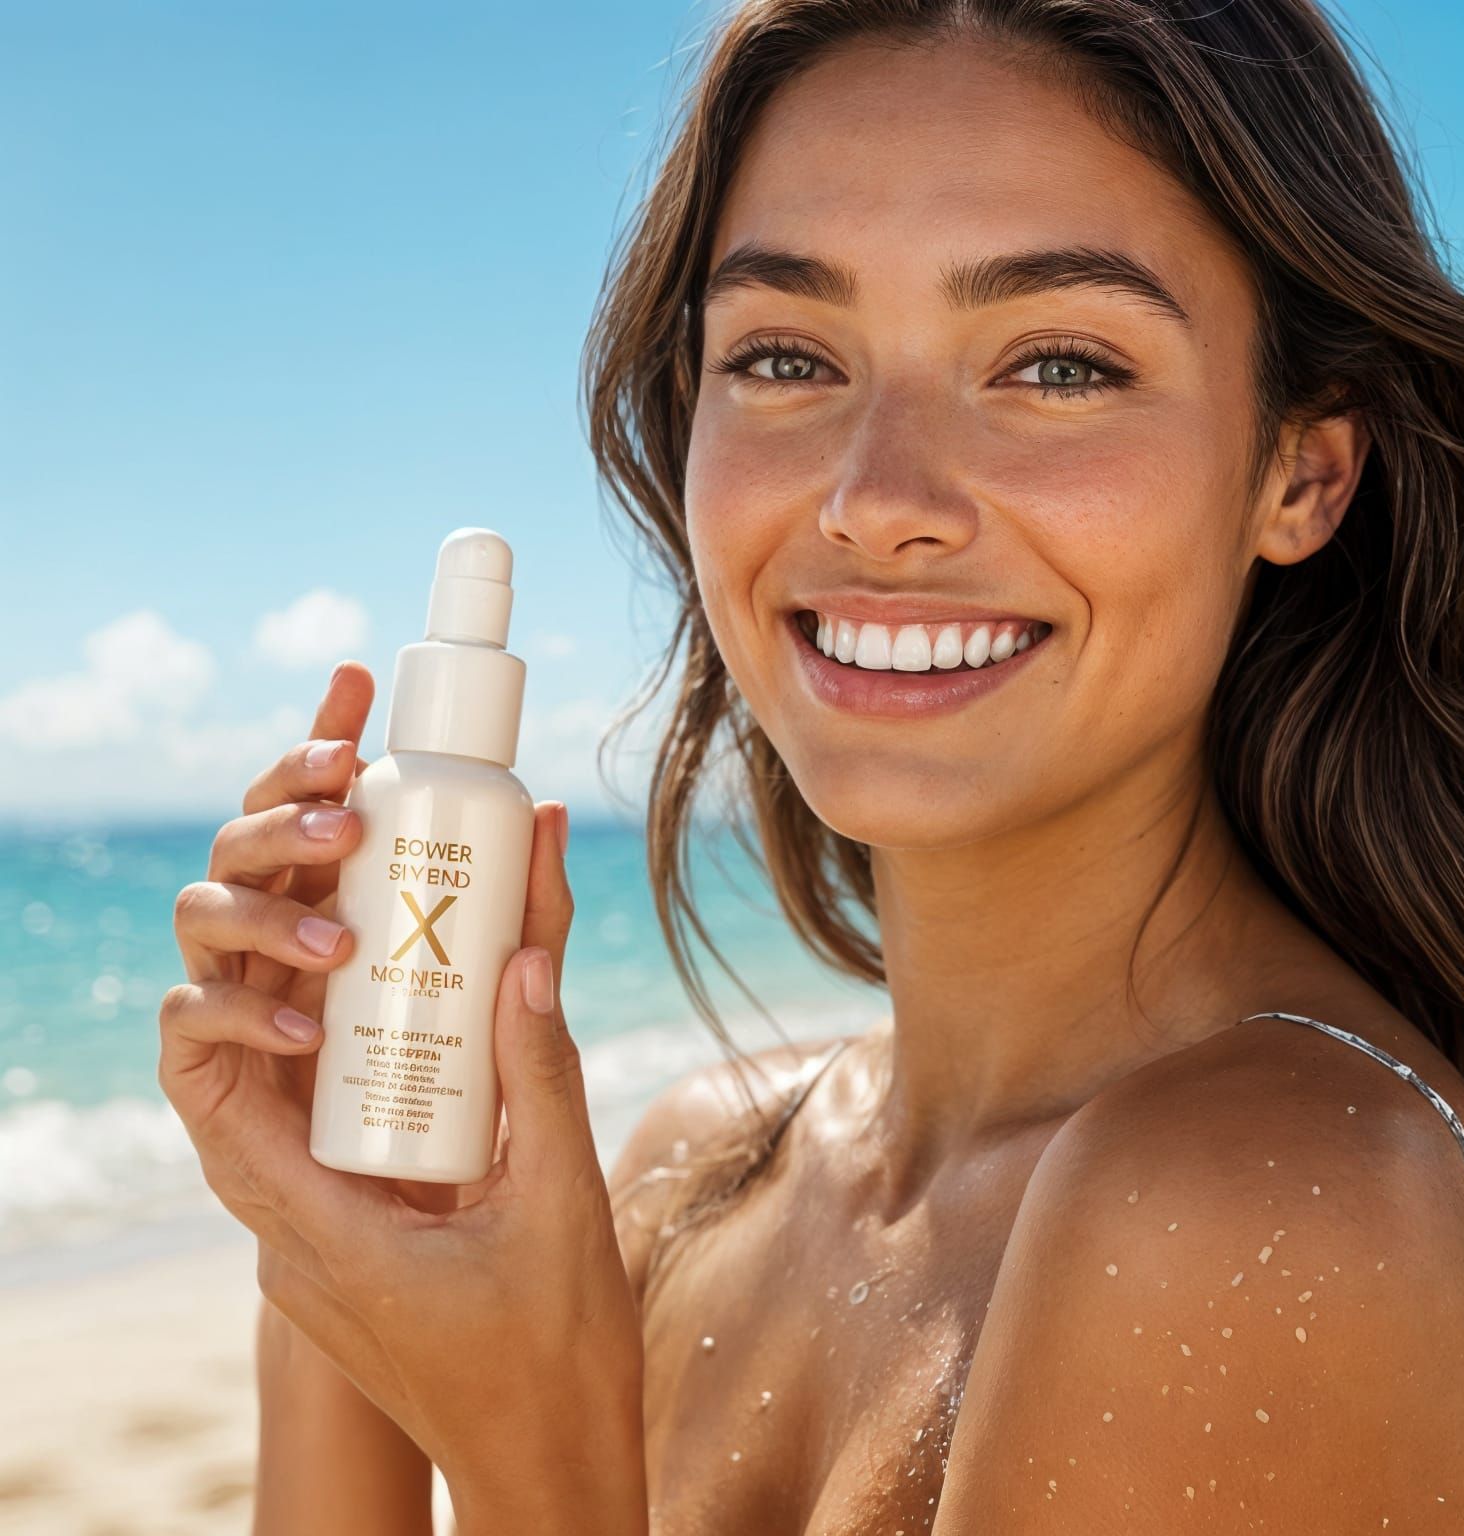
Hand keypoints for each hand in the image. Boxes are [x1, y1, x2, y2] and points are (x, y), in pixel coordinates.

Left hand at [159, 674, 646, 1532]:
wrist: (551, 1466)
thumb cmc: (556, 1358)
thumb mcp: (561, 1200)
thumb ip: (542, 1075)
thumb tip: (528, 955)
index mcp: (324, 1238)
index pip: (223, 1103)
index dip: (244, 1002)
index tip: (318, 933)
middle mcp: (296, 1248)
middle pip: (247, 1097)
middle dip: (287, 993)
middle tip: (358, 914)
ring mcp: (319, 1258)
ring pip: (288, 1121)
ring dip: (323, 1035)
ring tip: (386, 951)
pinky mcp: (354, 1257)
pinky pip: (333, 1150)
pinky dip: (362, 1081)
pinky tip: (422, 1035)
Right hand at [165, 661, 495, 1223]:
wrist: (474, 1320)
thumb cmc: (507, 1173)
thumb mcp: (541, 1052)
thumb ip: (536, 944)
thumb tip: (546, 821)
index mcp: (351, 932)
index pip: (318, 819)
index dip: (322, 745)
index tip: (357, 681)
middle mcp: (291, 966)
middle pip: (252, 848)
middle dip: (285, 799)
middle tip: (351, 799)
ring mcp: (252, 1027)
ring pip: (207, 914)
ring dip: (263, 904)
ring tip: (345, 938)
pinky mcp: (221, 1102)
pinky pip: (190, 1027)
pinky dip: (233, 1010)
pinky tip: (307, 1023)